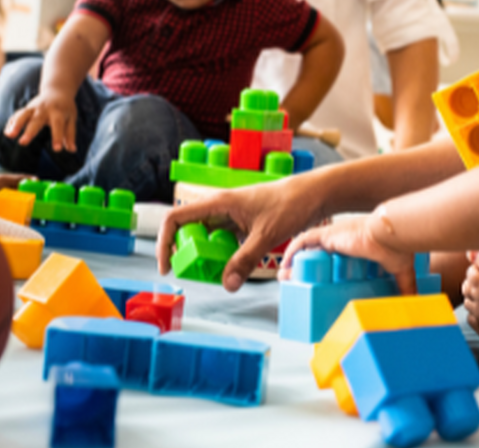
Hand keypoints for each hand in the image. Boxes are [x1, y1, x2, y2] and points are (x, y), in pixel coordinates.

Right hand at [4, 89, 77, 152]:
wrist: (57, 90)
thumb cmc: (65, 108)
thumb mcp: (71, 119)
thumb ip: (70, 134)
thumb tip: (72, 150)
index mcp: (58, 112)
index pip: (58, 126)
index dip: (58, 137)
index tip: (57, 149)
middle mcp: (44, 109)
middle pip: (36, 120)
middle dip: (29, 132)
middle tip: (22, 143)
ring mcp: (33, 108)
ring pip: (23, 115)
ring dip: (16, 125)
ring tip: (9, 135)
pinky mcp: (26, 109)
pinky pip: (17, 115)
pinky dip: (11, 123)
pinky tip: (7, 132)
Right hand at [156, 175, 326, 291]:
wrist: (314, 194)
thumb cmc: (291, 204)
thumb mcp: (266, 235)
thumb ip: (244, 260)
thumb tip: (227, 284)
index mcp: (218, 203)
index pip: (175, 219)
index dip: (164, 242)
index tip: (167, 265)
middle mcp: (220, 207)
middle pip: (188, 230)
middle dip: (186, 253)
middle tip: (196, 273)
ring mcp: (231, 215)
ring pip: (205, 237)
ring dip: (205, 256)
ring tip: (215, 273)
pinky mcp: (242, 223)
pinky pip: (222, 240)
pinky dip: (222, 254)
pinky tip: (233, 266)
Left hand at [280, 210, 417, 294]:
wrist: (392, 235)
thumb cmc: (397, 247)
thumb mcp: (400, 271)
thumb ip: (404, 286)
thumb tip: (414, 302)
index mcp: (355, 247)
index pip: (334, 256)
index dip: (323, 267)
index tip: (316, 281)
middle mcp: (341, 240)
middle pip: (316, 253)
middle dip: (303, 267)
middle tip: (294, 282)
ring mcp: (333, 236)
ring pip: (307, 248)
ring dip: (294, 260)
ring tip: (286, 276)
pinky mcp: (328, 235)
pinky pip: (303, 240)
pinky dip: (293, 250)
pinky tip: (287, 263)